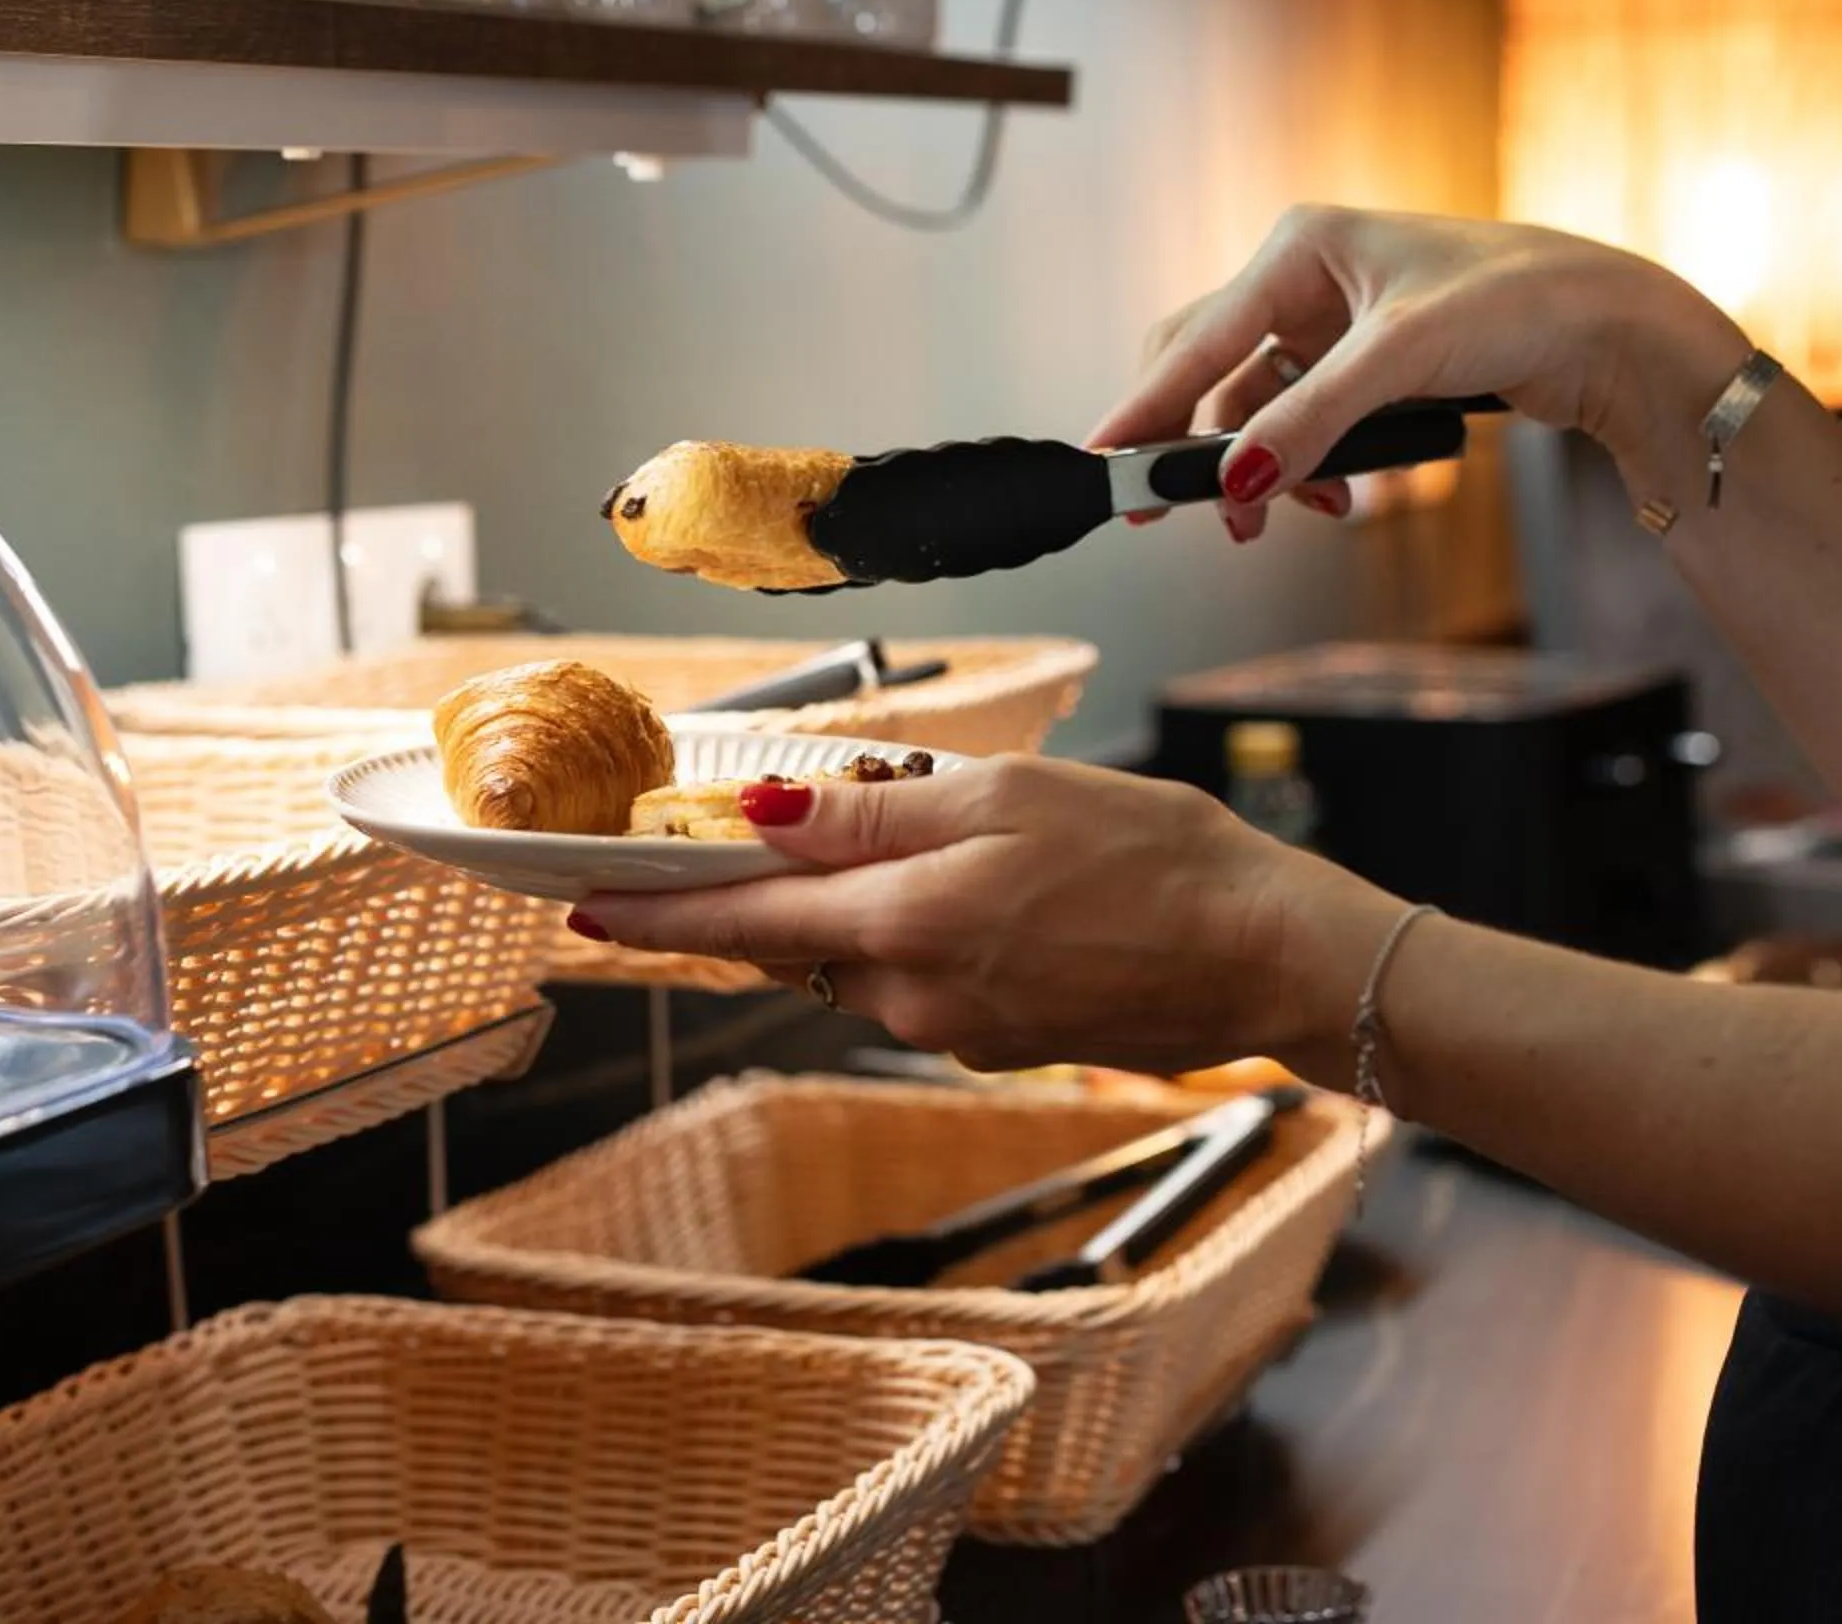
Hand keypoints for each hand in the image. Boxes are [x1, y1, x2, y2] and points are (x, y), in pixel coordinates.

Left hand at [569, 758, 1397, 1074]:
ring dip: (866, 906)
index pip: (744, 917)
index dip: (654, 911)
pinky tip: (1001, 895)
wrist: (1263, 954)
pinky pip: (924, 982)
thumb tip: (766, 817)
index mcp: (909, 924)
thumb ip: (878, 813)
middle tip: (761, 834)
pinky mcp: (998, 1044)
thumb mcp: (1010, 797)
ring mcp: (957, 1031)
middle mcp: (916, 996)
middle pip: (798, 939)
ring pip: (863, 960)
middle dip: (774, 889)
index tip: (577, 911)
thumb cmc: (1157, 857)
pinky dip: (926, 934)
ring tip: (952, 844)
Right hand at [1089, 205, 1745, 537]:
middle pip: (1214, 373)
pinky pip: (1305, 422)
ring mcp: (1339, 325)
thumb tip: (1236, 479)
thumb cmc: (1523, 302)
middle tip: (1187, 511)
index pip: (1198, 337)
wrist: (1614, 332)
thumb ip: (1309, 421)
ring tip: (1285, 513)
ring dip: (1265, 466)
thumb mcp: (1400, 360)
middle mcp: (1311, 278)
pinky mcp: (1370, 367)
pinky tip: (1336, 493)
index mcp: (1302, 245)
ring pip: (1259, 408)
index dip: (1147, 406)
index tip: (1106, 461)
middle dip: (1206, 446)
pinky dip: (1308, 463)